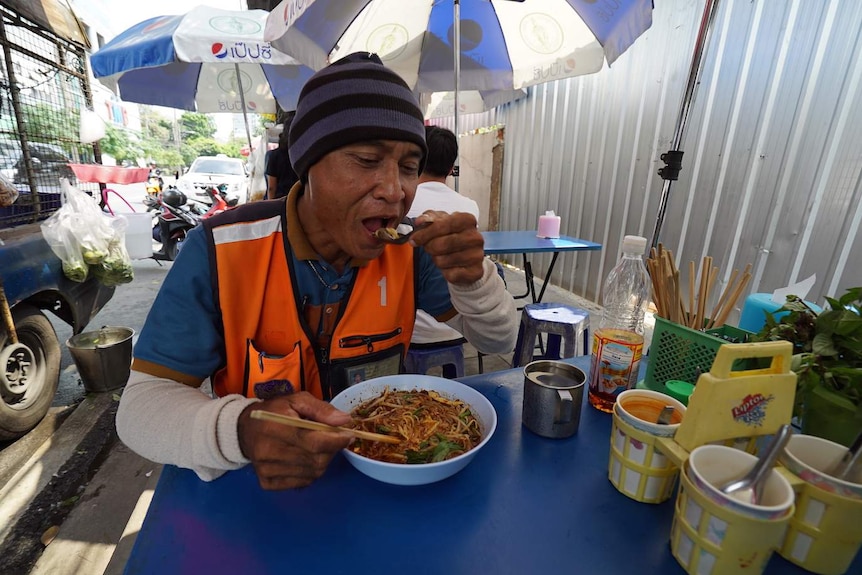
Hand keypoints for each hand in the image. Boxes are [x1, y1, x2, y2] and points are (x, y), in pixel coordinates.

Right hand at [238, 392, 352, 489]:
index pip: (315, 442)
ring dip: (322, 460)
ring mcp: (267, 470)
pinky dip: (310, 472)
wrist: (243, 430)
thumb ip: (321, 409)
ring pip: (312, 473)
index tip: (349, 435)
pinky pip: (302, 482)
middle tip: (332, 439)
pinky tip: (304, 459)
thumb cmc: (273, 412)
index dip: (337, 441)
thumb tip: (344, 420)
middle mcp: (269, 452)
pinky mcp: (267, 482)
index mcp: (276, 427)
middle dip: (331, 449)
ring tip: (316, 447)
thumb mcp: (296, 400)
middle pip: (316, 459)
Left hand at [410, 210, 484, 284]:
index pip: (442, 225)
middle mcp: (475, 237)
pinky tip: (450, 266)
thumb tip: (420, 221)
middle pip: (440, 244)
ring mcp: (477, 255)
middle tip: (429, 247)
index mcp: (467, 220)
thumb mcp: (441, 222)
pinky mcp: (475, 272)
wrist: (468, 258)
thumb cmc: (452, 237)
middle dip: (429, 247)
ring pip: (442, 260)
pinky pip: (450, 274)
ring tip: (442, 256)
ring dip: (436, 259)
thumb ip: (428, 218)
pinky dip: (445, 271)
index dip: (425, 233)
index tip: (414, 239)